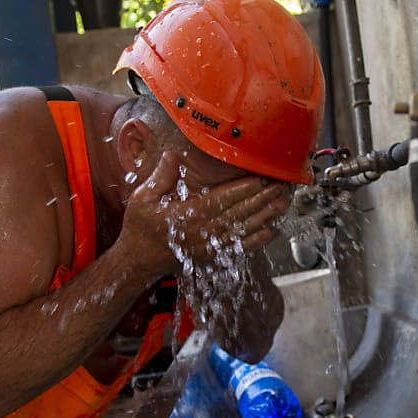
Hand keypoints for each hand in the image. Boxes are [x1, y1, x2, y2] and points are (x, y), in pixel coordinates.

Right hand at [119, 151, 288, 276]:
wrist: (137, 261)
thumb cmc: (140, 228)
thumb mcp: (142, 199)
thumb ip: (160, 178)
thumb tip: (171, 156)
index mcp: (187, 216)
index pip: (221, 199)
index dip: (243, 189)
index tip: (260, 178)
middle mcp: (201, 233)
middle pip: (237, 214)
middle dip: (260, 200)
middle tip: (279, 187)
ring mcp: (208, 247)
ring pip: (241, 230)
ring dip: (262, 217)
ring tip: (280, 205)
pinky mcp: (211, 257)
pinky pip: (237, 249)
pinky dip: (255, 241)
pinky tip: (269, 232)